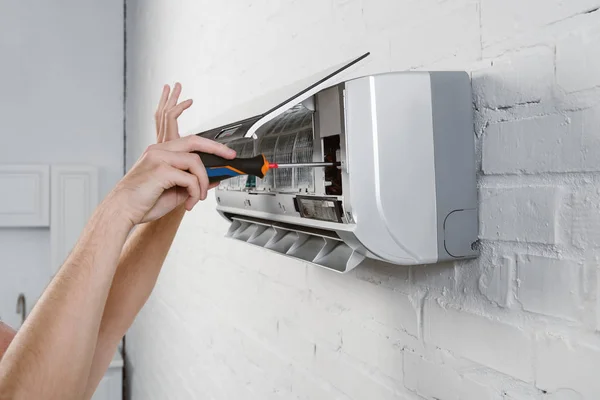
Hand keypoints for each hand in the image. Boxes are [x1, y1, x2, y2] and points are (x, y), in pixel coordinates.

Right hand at [108, 84, 235, 224]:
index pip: (190, 142)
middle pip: (195, 141)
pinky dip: (195, 192)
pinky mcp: (160, 170)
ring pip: (195, 162)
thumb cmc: (143, 202)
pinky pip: (189, 178)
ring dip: (203, 182)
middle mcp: (159, 150)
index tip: (226, 153)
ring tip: (198, 198)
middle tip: (231, 158)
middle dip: (217, 149)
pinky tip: (190, 203)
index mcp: (161, 152)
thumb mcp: (175, 191)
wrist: (121, 211)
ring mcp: (159, 158)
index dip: (211, 146)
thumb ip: (193, 182)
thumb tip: (214, 178)